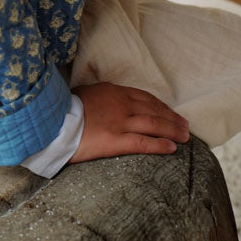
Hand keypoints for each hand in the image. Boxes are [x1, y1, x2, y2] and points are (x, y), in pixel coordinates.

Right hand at [68, 82, 189, 163]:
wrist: (54, 122)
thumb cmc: (64, 109)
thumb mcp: (86, 94)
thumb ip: (101, 97)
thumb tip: (106, 101)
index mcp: (114, 91)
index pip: (144, 97)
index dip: (160, 105)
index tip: (170, 112)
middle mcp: (121, 104)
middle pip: (154, 110)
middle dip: (172, 118)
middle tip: (185, 125)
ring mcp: (120, 122)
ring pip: (154, 124)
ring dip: (172, 130)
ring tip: (185, 136)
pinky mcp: (116, 141)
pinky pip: (144, 143)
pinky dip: (160, 145)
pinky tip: (171, 148)